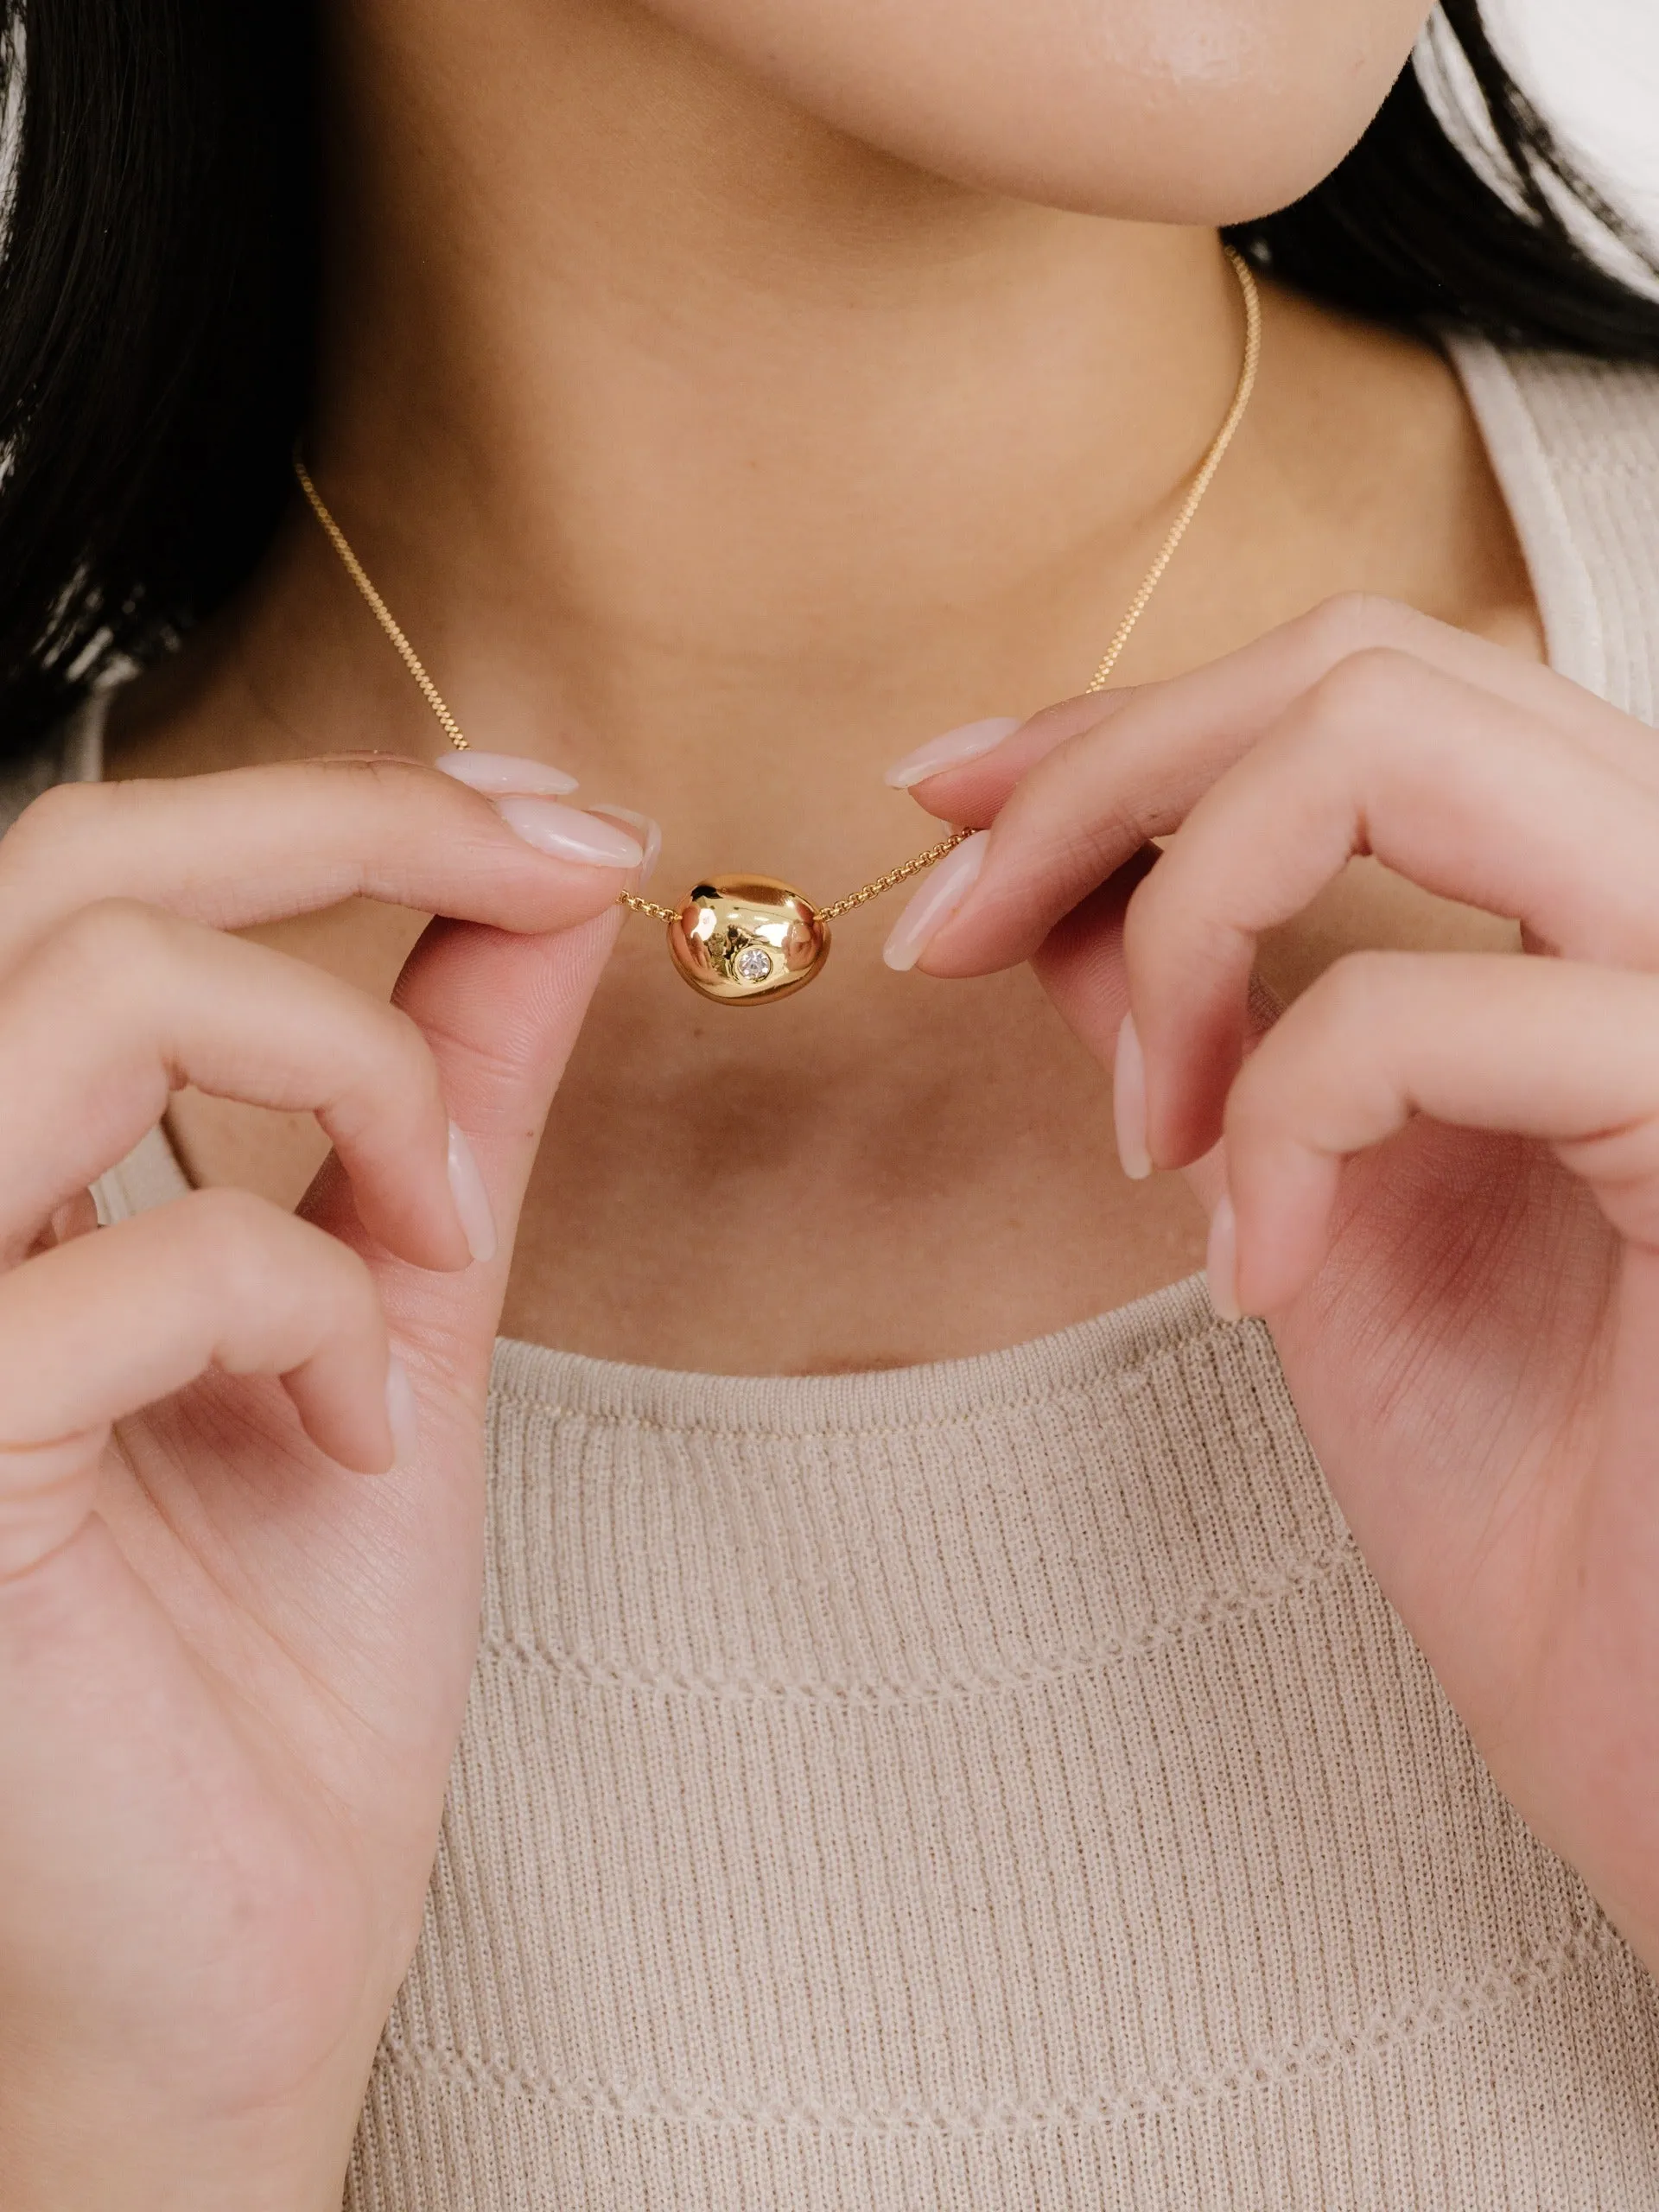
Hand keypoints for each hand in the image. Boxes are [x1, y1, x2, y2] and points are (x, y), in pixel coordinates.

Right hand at [0, 756, 644, 2210]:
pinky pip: (163, 1254)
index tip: (563, 822)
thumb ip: (449, 1092)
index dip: (349, 794)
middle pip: (71, 859)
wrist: (245, 1950)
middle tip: (556, 870)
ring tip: (442, 1241)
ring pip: (92, 991)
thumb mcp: (404, 1311)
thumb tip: (543, 893)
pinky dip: (327, 1306)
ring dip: (352, 1073)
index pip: (111, 866)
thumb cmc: (289, 1661)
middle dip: (353, 825)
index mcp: (14, 1167)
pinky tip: (370, 1425)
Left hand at [900, 595, 1658, 1975]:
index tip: (958, 799)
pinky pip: (1416, 1005)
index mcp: (1609, 930)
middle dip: (1113, 768)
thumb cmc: (1555, 1526)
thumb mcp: (1320, 1233)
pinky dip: (1278, 1119)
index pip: (1370, 691)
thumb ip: (1219, 1039)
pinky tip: (1256, 1270)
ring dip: (1182, 906)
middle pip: (1371, 665)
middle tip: (961, 913)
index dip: (1135, 725)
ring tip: (1144, 1121)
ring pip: (1401, 738)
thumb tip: (1066, 900)